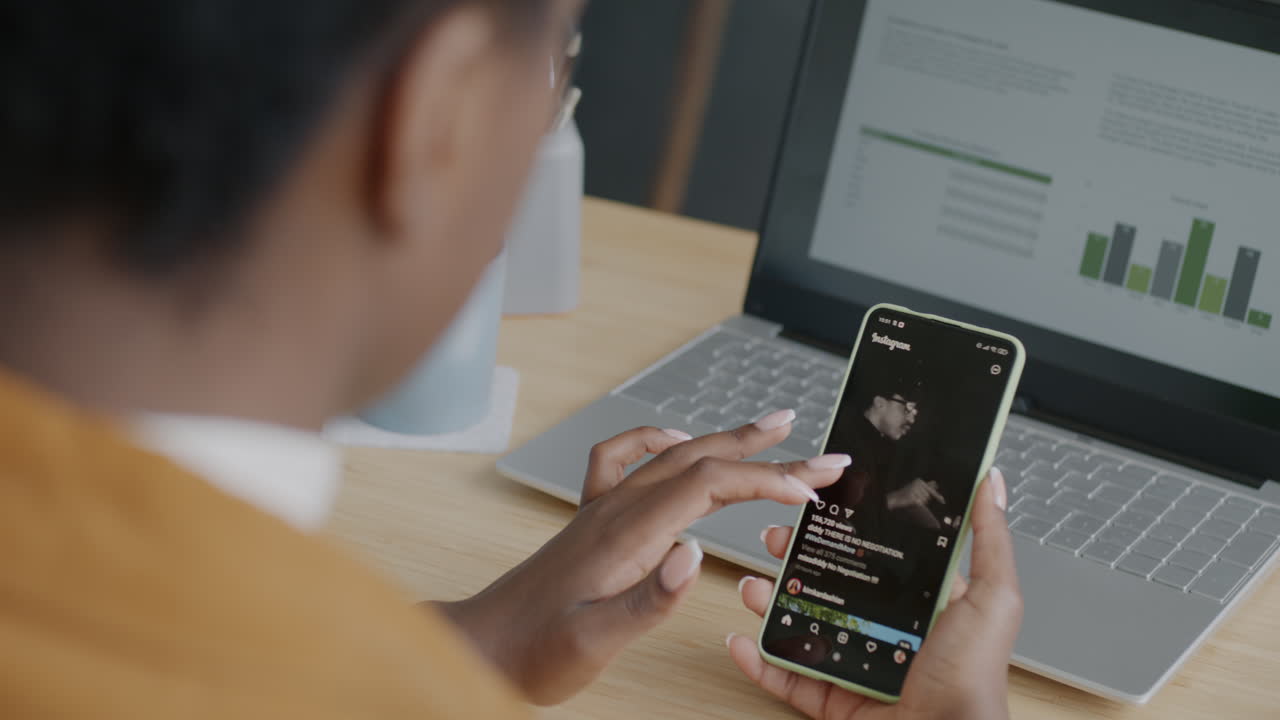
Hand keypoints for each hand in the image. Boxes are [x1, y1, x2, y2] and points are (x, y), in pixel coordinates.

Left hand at [440, 410, 851, 704]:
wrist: (482, 645)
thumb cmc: (534, 651)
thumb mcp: (593, 642)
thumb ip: (646, 602)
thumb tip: (695, 558)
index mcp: (626, 534)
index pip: (707, 486)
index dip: (764, 480)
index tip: (811, 489)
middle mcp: (616, 509)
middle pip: (700, 461)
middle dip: (764, 451)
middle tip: (820, 449)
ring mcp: (603, 510)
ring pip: (673, 458)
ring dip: (725, 441)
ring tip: (770, 431)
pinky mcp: (591, 520)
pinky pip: (624, 461)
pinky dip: (656, 441)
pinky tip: (674, 442)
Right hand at [729, 468, 1021, 719]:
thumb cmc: (974, 677)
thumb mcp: (992, 598)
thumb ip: (989, 540)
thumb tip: (990, 482)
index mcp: (921, 606)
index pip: (874, 557)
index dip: (843, 531)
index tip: (816, 509)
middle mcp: (887, 633)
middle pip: (830, 587)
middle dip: (795, 561)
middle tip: (772, 542)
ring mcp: (857, 667)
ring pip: (802, 628)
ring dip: (769, 605)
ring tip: (752, 587)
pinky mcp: (835, 703)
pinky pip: (790, 679)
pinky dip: (760, 661)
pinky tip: (741, 639)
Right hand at [885, 478, 944, 510]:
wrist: (894, 498)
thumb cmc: (906, 493)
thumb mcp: (916, 488)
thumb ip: (926, 485)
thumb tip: (935, 483)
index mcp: (919, 481)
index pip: (931, 490)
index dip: (937, 497)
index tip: (943, 502)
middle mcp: (917, 484)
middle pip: (928, 497)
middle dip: (923, 500)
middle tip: (913, 498)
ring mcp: (914, 490)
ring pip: (924, 501)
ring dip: (920, 502)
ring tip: (911, 499)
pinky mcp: (913, 497)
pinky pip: (920, 504)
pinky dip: (917, 504)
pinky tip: (912, 502)